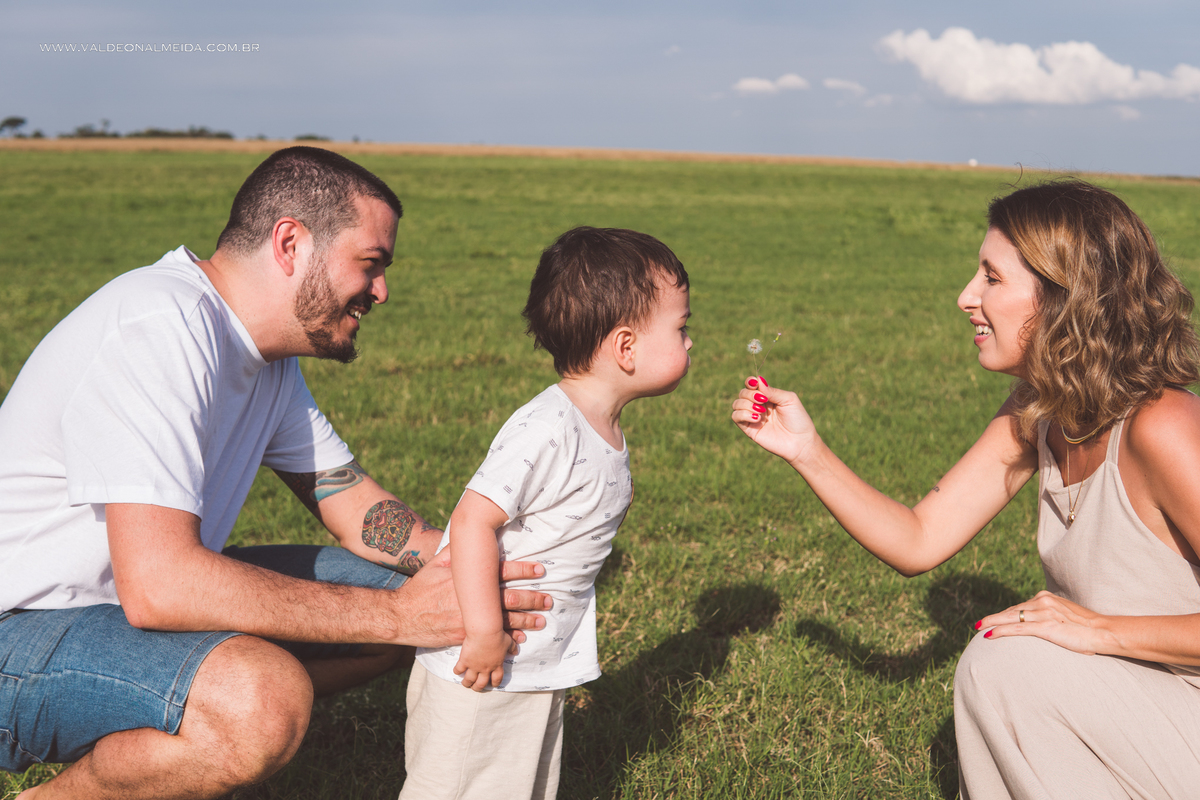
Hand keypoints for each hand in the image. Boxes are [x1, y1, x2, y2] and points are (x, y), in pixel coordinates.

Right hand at [388, 551, 550, 647]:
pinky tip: (518, 641)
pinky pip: (489, 639)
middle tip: (549, 599)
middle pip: (509, 598)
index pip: (502, 570)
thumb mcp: (437, 563)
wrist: (401, 615)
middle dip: (532, 599)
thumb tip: (470, 534)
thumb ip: (456, 550)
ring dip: (524, 621)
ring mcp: (468, 619)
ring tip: (540, 620)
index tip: (541, 569)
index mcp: (468, 578)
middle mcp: (471, 599)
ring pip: (503, 620)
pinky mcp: (464, 637)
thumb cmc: (421, 587)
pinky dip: (505, 640)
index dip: (524, 569)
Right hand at [454, 630, 512, 690]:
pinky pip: (459, 670)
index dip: (495, 683)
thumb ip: (512, 648)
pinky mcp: (464, 660)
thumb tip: (516, 651)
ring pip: (469, 680)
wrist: (485, 631)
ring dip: (467, 683)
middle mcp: (485, 668)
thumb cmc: (498, 636)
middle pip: (481, 683)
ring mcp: (474, 666)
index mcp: (497, 665)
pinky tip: (457, 671)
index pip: (497, 679)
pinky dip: (457, 671)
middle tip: (476, 687)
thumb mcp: (508, 642)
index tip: (492, 685)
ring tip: (465, 684)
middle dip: (478, 687)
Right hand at [730, 376, 818, 466]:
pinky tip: (757, 419)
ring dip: (746, 404)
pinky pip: (736, 417)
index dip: (750, 382)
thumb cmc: (798, 420)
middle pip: (742, 393)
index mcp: (768, 397)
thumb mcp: (789, 400)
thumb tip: (757, 380)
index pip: (752, 385)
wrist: (800, 442)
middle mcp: (758, 406)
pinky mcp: (749, 429)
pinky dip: (743, 414)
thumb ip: (773, 391)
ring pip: (736, 404)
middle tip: (763, 401)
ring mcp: (752, 417)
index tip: (754, 384)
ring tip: (761, 412)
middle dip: (750, 394)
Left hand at [975, 590, 1111, 654]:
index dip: (1004, 614)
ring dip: (991, 623)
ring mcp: (1043, 613)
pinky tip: (989, 635)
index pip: (1019, 606)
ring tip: (978, 627)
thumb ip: (1052, 617)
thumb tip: (1043, 626)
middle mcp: (1042, 602)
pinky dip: (1000, 631)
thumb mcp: (1066, 617)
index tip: (993, 619)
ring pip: (1010, 617)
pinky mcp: (1044, 626)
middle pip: (1011, 610)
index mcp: (1047, 598)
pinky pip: (1016, 628)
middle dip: (993, 618)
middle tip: (978, 623)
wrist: (1104, 631)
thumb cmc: (1088, 628)